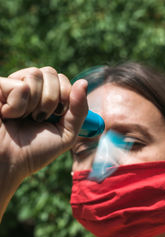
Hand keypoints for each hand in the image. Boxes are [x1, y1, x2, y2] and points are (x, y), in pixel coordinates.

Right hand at [0, 67, 87, 218]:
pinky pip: (20, 86)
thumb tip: (84, 82)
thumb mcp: (66, 134)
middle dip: (51, 100)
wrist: (8, 162)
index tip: (58, 115)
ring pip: (36, 75)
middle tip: (39, 119)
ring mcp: (12, 85)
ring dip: (34, 105)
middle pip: (51, 73)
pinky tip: (8, 115)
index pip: (62, 79)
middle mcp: (29, 88)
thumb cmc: (34, 152)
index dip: (66, 95)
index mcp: (44, 98)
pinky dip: (18, 106)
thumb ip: (79, 110)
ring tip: (22, 118)